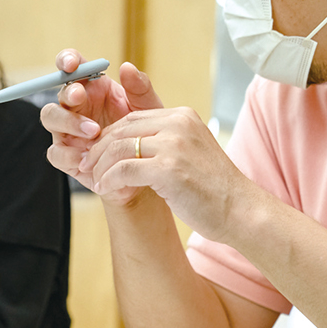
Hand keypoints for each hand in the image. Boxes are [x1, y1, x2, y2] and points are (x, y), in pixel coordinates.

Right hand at [40, 49, 161, 200]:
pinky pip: (55, 152)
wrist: (143, 166)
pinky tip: (85, 156)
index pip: (73, 67)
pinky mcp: (66, 155)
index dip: (67, 60)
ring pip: (50, 117)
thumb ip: (139, 87)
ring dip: (67, 121)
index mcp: (93, 87)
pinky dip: (67, 153)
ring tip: (93, 131)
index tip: (72, 63)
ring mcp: (67, 130)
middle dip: (67, 92)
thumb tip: (126, 67)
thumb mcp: (147, 108)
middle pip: (59, 93)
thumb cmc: (143, 131)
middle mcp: (76, 106)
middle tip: (80, 96)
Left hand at [80, 107, 257, 242]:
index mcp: (182, 116)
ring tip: (95, 181)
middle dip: (98, 150)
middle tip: (86, 166)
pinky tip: (106, 190)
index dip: (108, 136)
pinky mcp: (169, 168)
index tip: (95, 153)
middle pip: (121, 130)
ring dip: (100, 167)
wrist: (240, 211)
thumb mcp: (187, 153)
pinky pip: (124, 170)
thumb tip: (124, 145)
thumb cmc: (212, 188)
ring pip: (118, 149)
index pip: (132, 118)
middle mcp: (178, 124)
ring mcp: (174, 144)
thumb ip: (161, 142)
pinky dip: (109, 181)